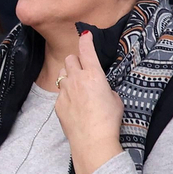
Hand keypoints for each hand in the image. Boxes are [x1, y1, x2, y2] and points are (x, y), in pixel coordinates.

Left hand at [55, 30, 124, 173]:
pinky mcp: (57, 103)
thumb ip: (105, 88)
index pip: (86, 50)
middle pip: (70, 59)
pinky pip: (60, 92)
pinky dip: (66, 94)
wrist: (92, 139)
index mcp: (93, 75)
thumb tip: (99, 88)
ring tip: (78, 86)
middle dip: (76, 60)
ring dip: (69, 75)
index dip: (85, 40)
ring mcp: (64, 91)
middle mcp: (76, 79)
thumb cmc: (108, 119)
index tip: (85, 34)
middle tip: (83, 67)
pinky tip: (75, 105)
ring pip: (62, 74)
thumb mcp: (115, 99)